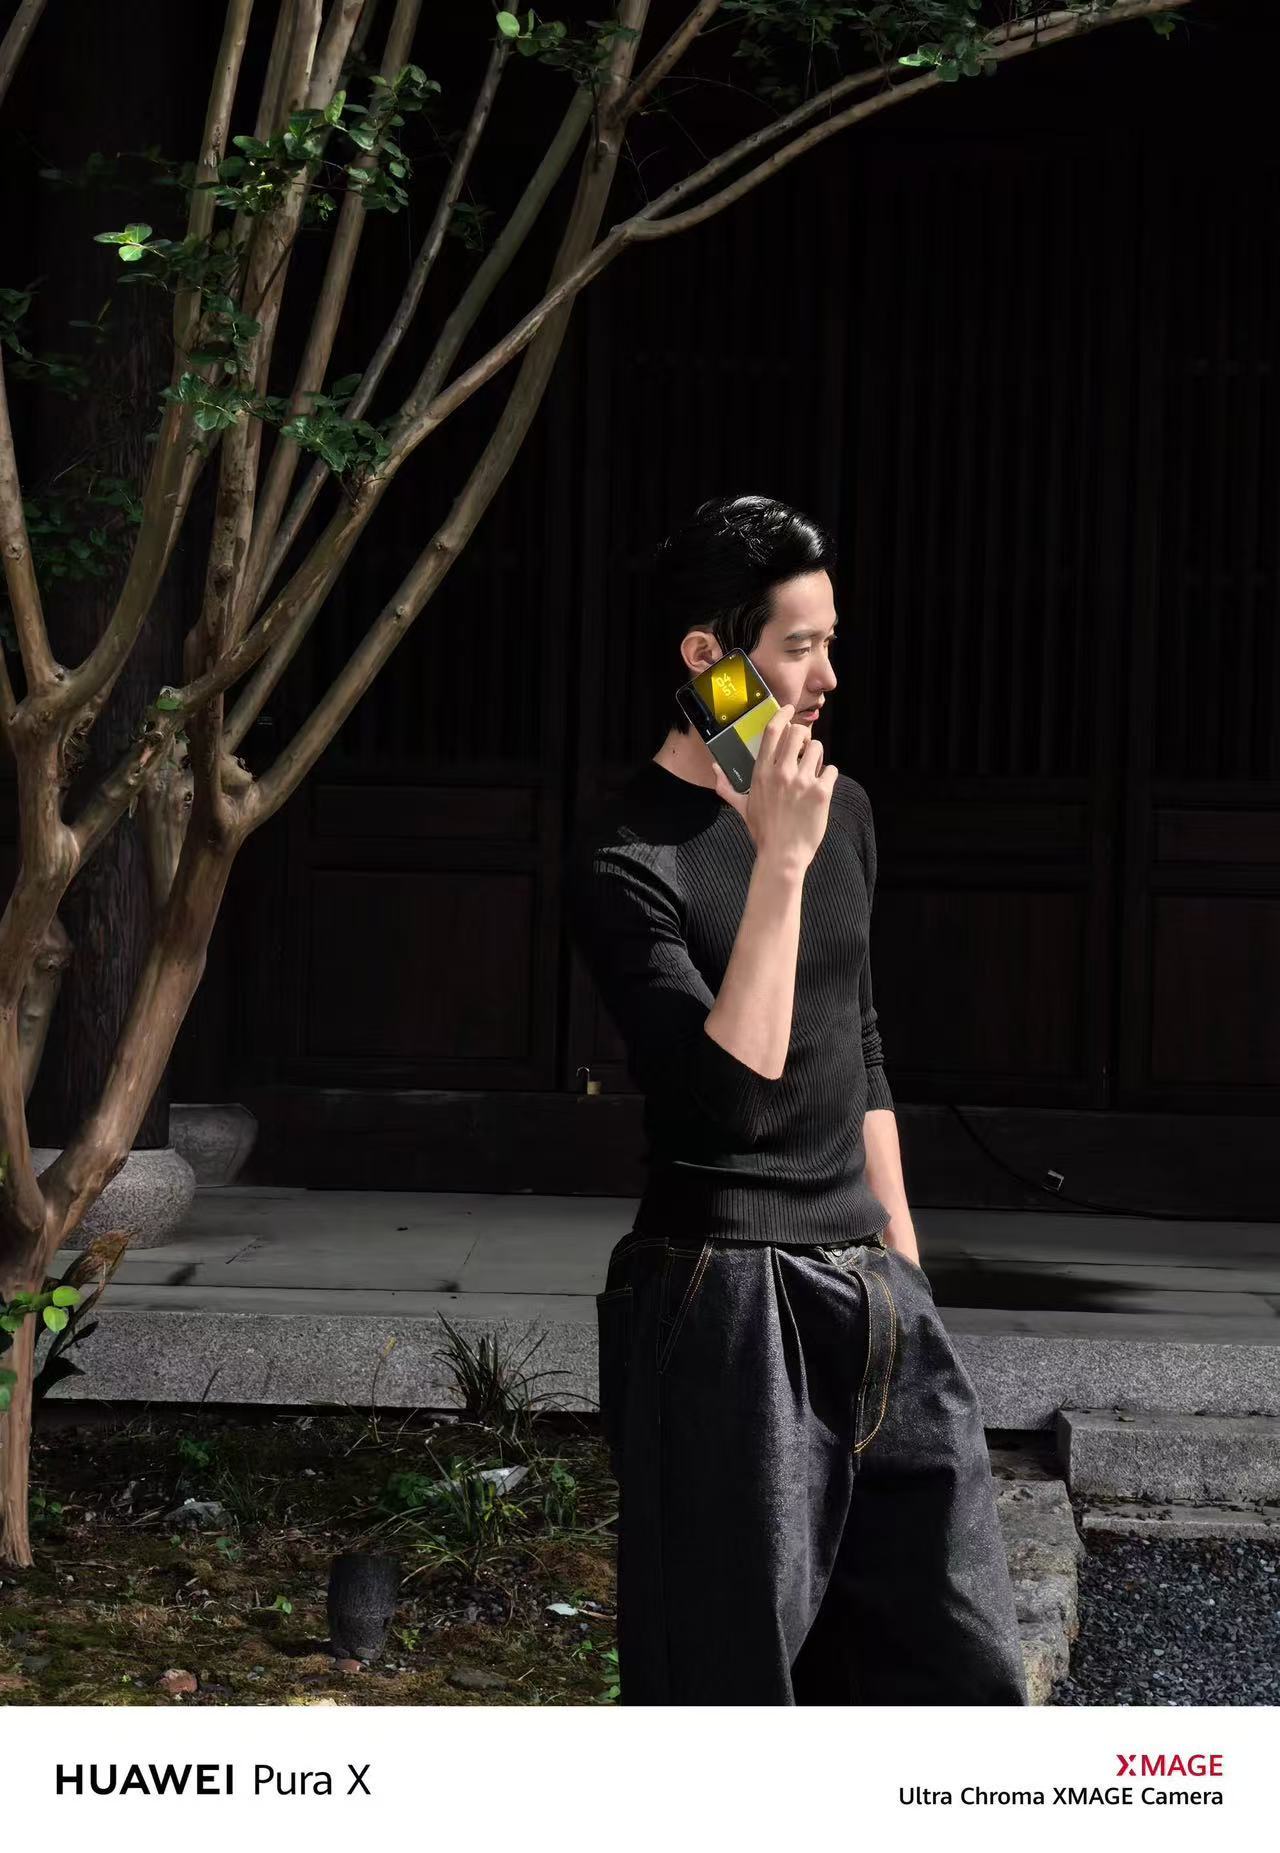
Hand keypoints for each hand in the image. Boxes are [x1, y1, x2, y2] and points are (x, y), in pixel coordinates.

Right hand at [710, 703, 835, 870]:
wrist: (783, 855)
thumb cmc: (763, 832)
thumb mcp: (742, 807)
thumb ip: (727, 786)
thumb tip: (715, 769)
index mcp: (762, 773)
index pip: (772, 732)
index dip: (782, 715)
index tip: (789, 709)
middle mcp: (782, 773)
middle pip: (797, 733)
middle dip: (803, 735)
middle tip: (804, 746)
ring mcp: (803, 782)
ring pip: (817, 748)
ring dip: (817, 755)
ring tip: (814, 769)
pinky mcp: (821, 792)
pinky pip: (831, 770)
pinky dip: (829, 776)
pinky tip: (822, 787)